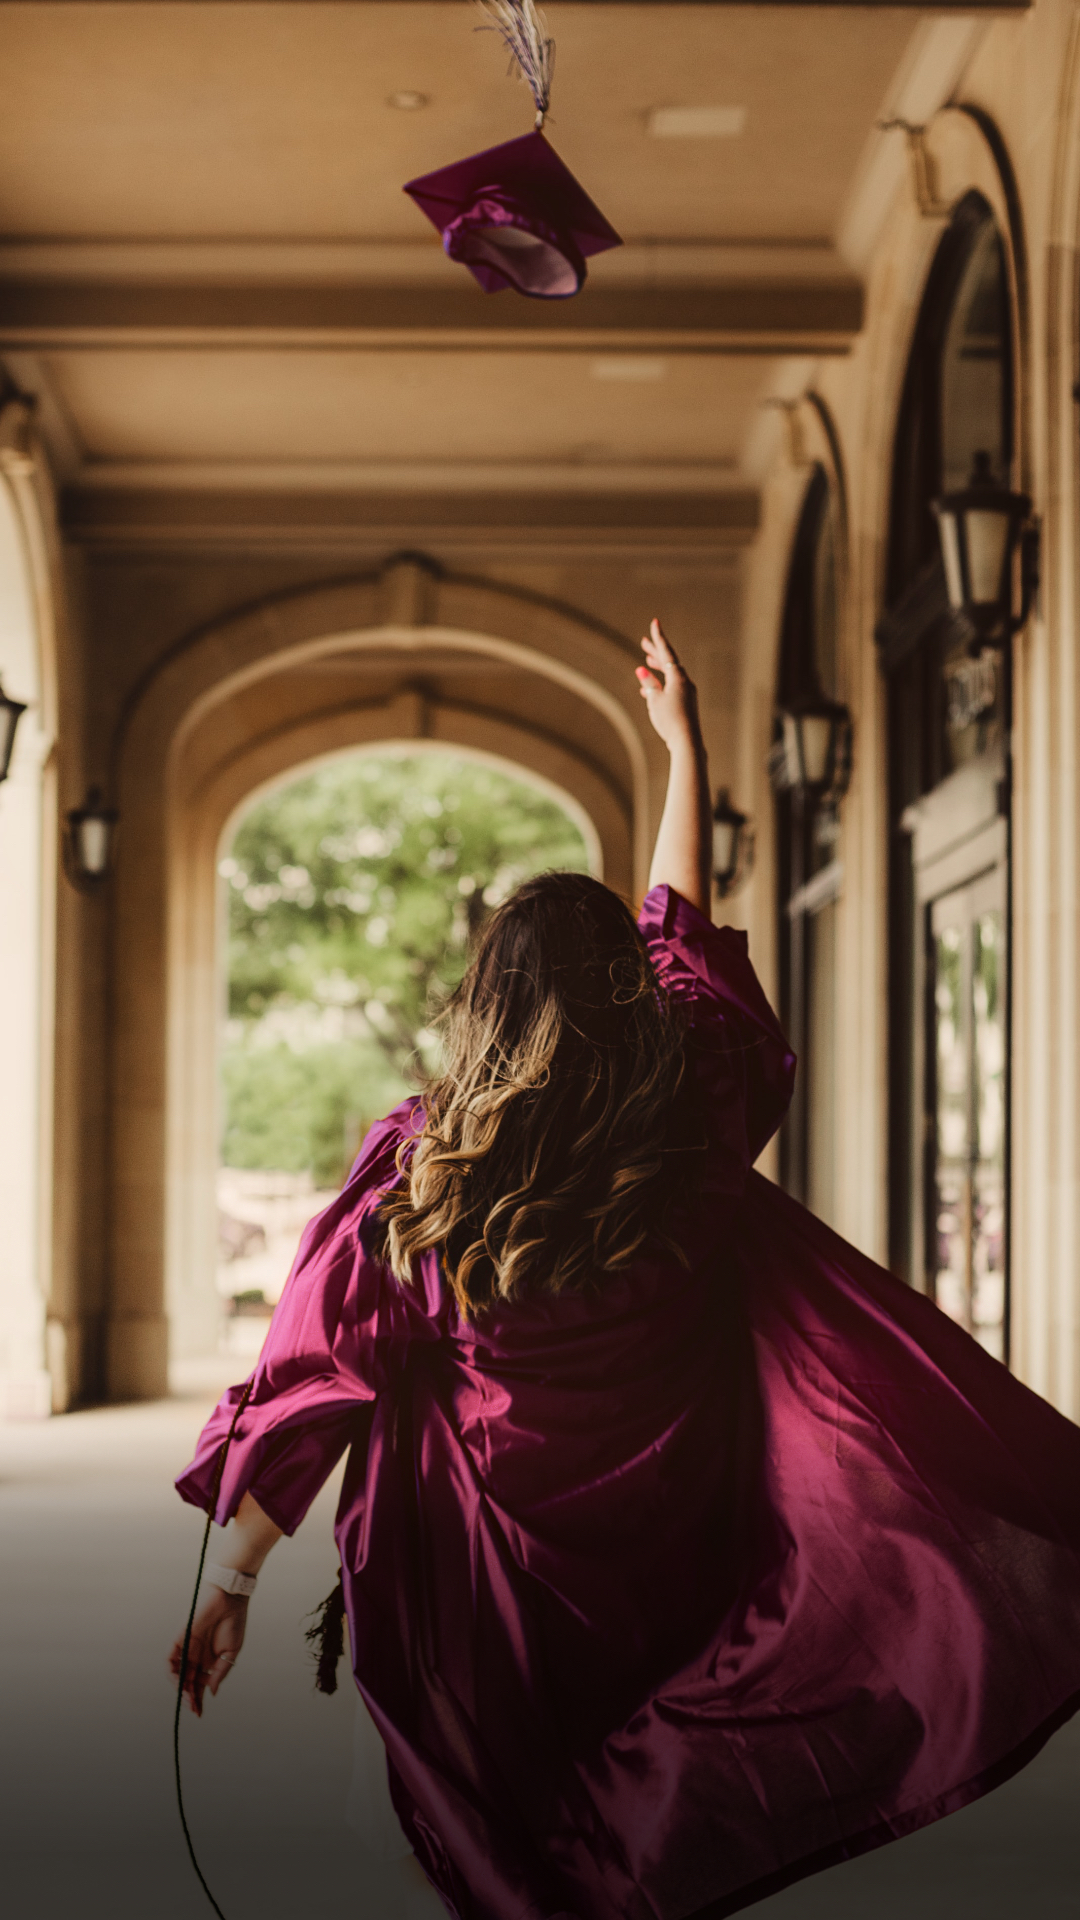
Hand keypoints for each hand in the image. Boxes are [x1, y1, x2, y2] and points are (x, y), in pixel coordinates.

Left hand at [169, 1586, 248, 1716]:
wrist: (230, 1600)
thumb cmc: (233, 1623)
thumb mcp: (231, 1653)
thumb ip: (220, 1672)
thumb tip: (212, 1692)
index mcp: (208, 1661)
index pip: (199, 1685)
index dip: (198, 1700)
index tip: (199, 1714)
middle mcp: (195, 1657)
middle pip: (187, 1683)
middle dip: (189, 1698)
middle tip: (194, 1710)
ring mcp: (187, 1649)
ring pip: (177, 1674)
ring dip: (180, 1689)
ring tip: (188, 1700)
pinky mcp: (179, 1640)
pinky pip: (170, 1660)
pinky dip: (172, 1673)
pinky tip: (180, 1684)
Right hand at [635, 619, 701, 752]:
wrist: (687, 742)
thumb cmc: (670, 720)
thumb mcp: (655, 700)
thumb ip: (648, 684)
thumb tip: (642, 671)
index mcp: (678, 677)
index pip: (666, 652)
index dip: (659, 637)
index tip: (655, 622)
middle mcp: (685, 682)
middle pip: (669, 662)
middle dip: (656, 651)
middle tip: (644, 642)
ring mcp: (686, 692)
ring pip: (670, 674)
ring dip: (657, 668)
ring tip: (646, 661)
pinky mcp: (685, 704)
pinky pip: (670, 687)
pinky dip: (660, 684)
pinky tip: (648, 688)